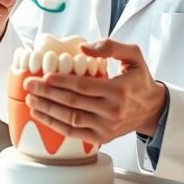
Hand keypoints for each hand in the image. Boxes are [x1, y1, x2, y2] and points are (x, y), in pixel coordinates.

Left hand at [23, 38, 166, 143]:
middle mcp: (112, 110)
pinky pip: (73, 132)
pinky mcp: (102, 137)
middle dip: (47, 94)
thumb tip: (83, 48)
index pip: (84, 86)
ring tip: (31, 99)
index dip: (62, 82)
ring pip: (71, 118)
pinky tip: (41, 115)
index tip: (45, 76)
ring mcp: (106, 126)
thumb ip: (111, 46)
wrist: (153, 109)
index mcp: (119, 90)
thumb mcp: (134, 55)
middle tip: (30, 85)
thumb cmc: (140, 80)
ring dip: (47, 109)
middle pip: (73, 102)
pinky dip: (55, 125)